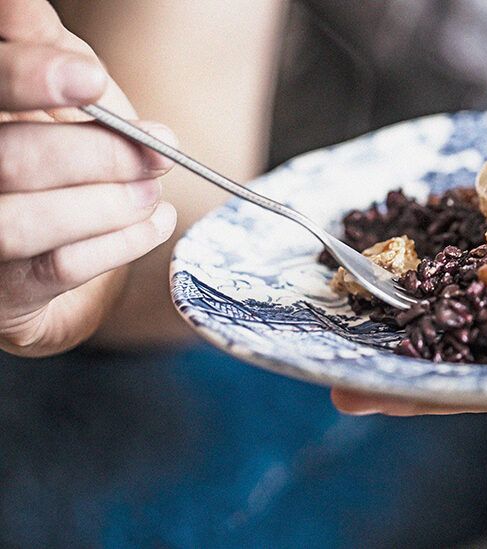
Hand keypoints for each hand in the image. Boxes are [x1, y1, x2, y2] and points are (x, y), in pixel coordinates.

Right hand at [0, 0, 176, 356]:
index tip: (89, 80)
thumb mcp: (53, 95)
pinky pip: (61, 270)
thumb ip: (42, 51)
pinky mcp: (6, 292)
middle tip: (159, 151)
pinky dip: (121, 243)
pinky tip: (155, 222)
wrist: (53, 238)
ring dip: (108, 204)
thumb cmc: (54, 151)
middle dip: (97, 153)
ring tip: (154, 191)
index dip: (29, 79)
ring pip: (27, 223)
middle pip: (10, 160)